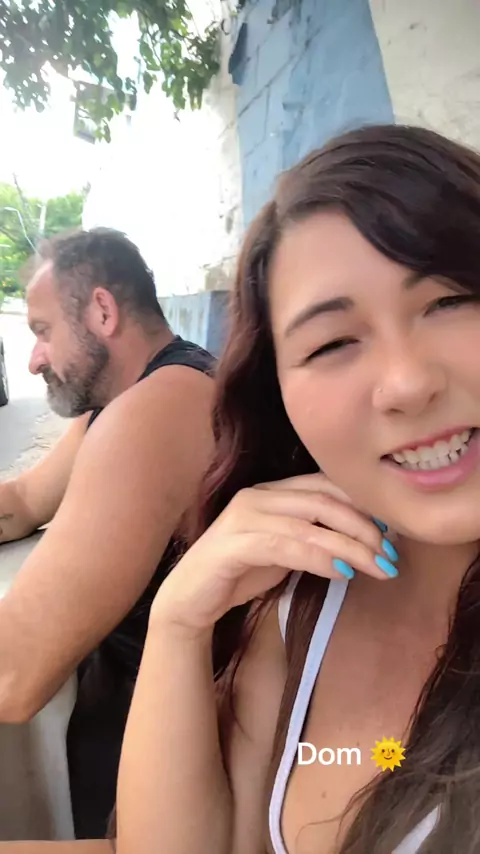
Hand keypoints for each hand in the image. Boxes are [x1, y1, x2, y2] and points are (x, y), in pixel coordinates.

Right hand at [150, 473, 398, 636]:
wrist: (190, 601)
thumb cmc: (240, 574)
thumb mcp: (287, 550)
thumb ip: (318, 538)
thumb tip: (367, 540)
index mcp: (272, 491)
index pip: (327, 485)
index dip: (363, 505)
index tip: (392, 532)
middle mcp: (258, 496)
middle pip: (323, 500)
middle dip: (364, 527)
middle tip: (390, 554)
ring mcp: (242, 517)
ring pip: (309, 523)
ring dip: (349, 546)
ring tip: (376, 566)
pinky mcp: (232, 544)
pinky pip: (284, 545)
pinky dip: (318, 558)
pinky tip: (341, 573)